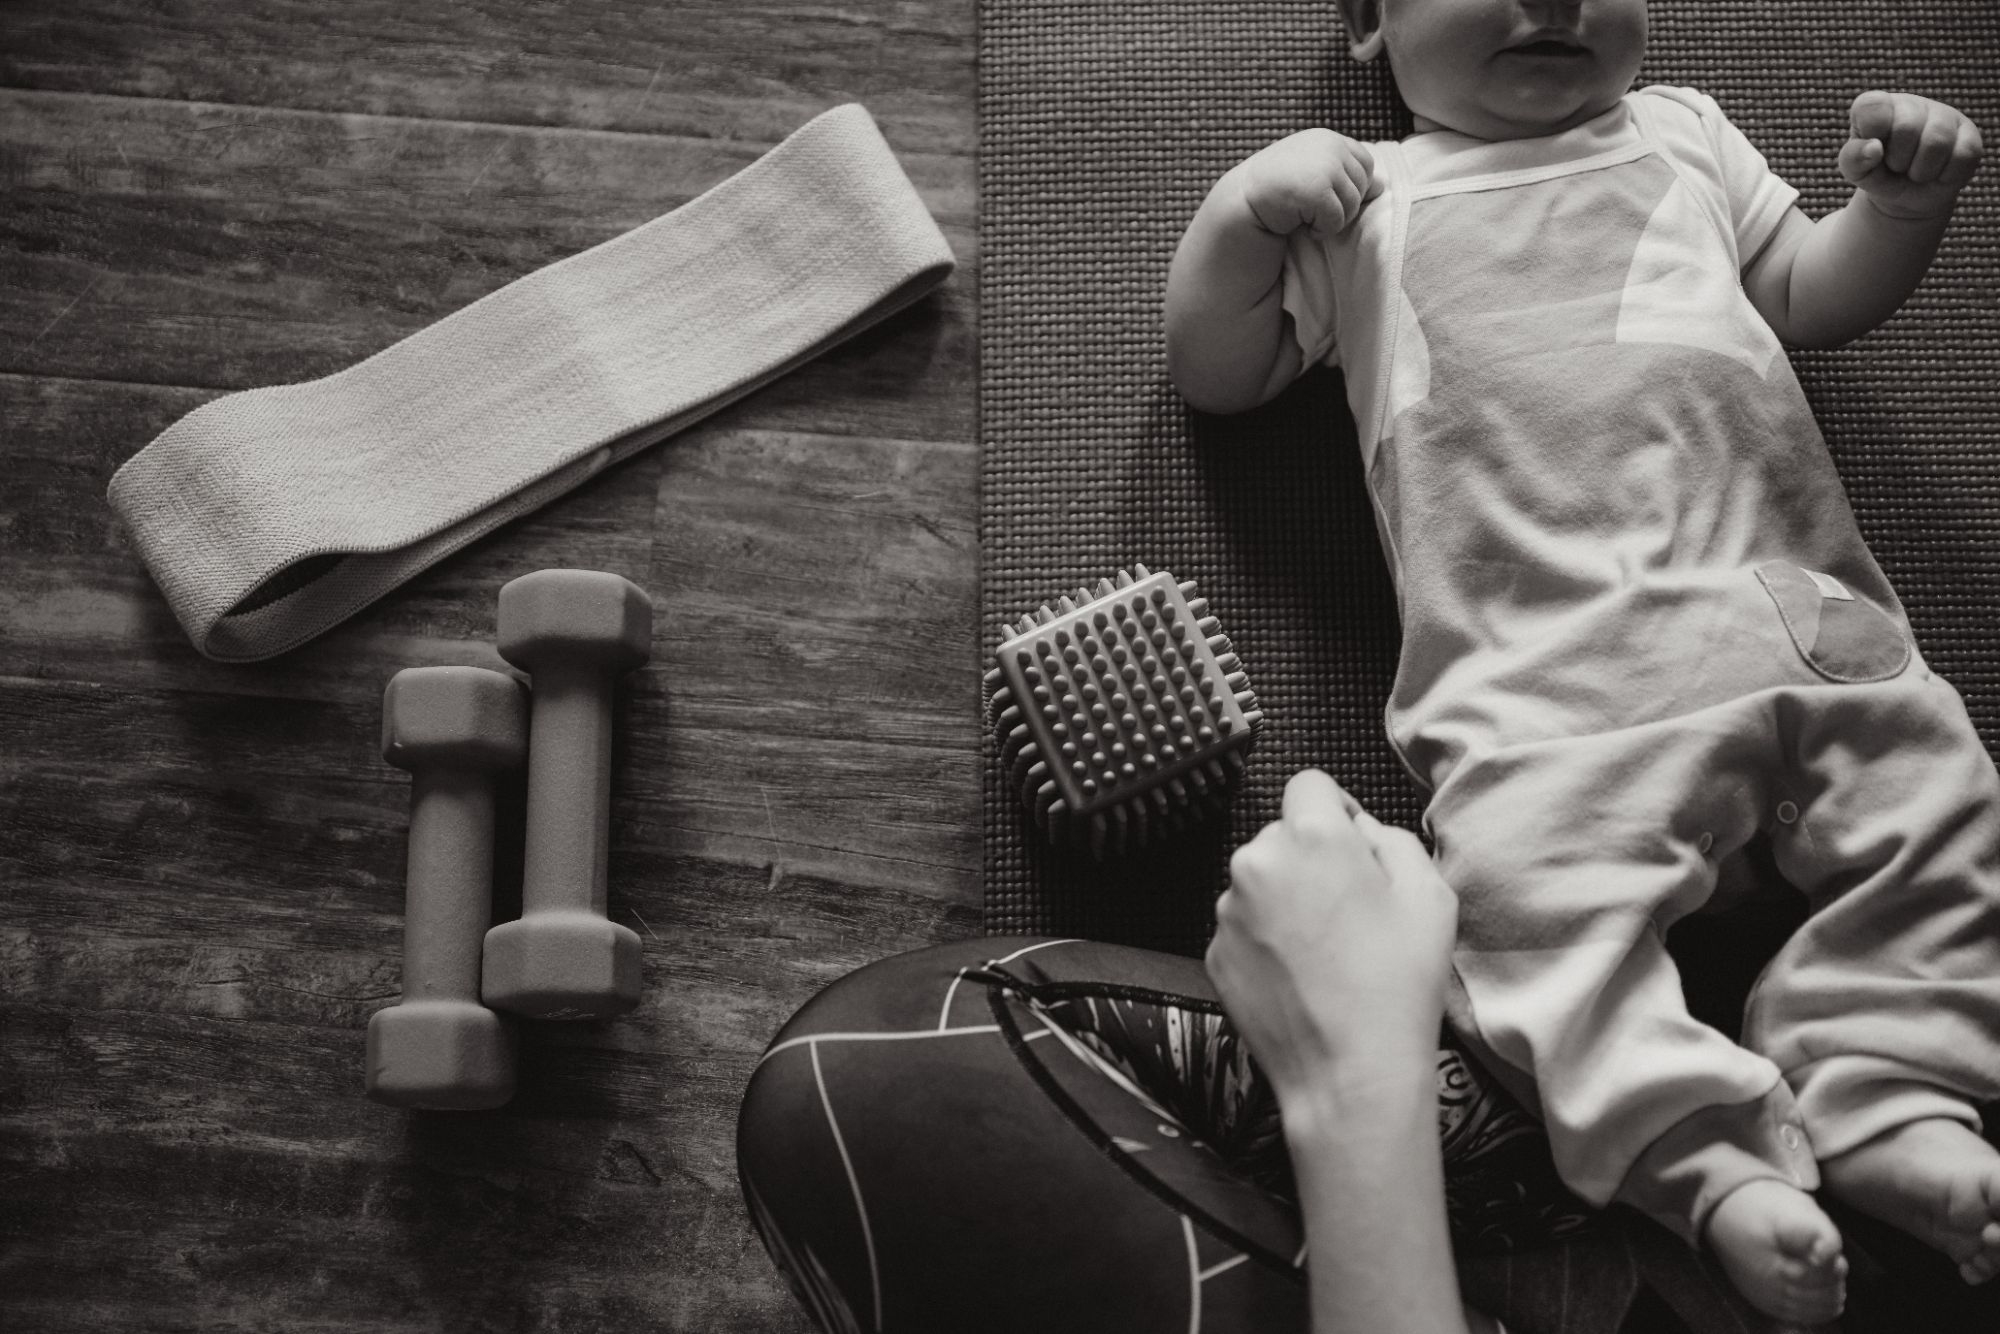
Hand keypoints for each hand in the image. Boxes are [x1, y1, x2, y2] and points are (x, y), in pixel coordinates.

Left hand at [1204, 769, 1456, 1101]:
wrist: (1350, 1073)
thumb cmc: (1398, 983)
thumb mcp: (1429, 893)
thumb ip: (1391, 839)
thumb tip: (1360, 831)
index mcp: (1310, 836)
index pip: (1311, 785)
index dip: (1338, 812)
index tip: (1356, 851)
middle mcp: (1256, 861)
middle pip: (1283, 836)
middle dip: (1312, 860)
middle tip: (1351, 913)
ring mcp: (1228, 910)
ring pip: (1261, 883)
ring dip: (1287, 901)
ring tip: (1328, 954)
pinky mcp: (1213, 953)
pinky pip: (1244, 928)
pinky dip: (1267, 942)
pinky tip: (1302, 978)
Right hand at [1237, 129, 1383, 238]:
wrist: (1241, 204)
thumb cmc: (1276, 193)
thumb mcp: (1314, 177)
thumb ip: (1344, 175)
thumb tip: (1381, 185)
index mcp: (1328, 139)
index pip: (1365, 164)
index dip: (1351, 187)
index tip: (1322, 199)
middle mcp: (1329, 146)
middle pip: (1363, 185)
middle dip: (1343, 205)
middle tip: (1311, 211)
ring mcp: (1324, 165)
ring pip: (1353, 204)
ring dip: (1331, 220)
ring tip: (1304, 217)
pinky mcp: (1317, 188)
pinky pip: (1337, 219)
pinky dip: (1321, 230)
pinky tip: (1298, 224)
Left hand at [1839, 90, 1984, 219]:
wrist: (1907, 196)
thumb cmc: (1878, 174)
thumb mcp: (1856, 171)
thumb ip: (1853, 159)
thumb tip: (1874, 148)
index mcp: (1880, 107)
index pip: (1872, 105)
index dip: (1872, 131)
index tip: (1874, 148)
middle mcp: (1913, 105)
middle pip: (1907, 128)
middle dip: (1897, 160)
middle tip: (1897, 166)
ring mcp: (1945, 116)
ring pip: (1937, 142)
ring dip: (1921, 171)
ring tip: (1916, 171)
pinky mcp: (1969, 135)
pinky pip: (1962, 155)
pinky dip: (1944, 175)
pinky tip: (1937, 173)